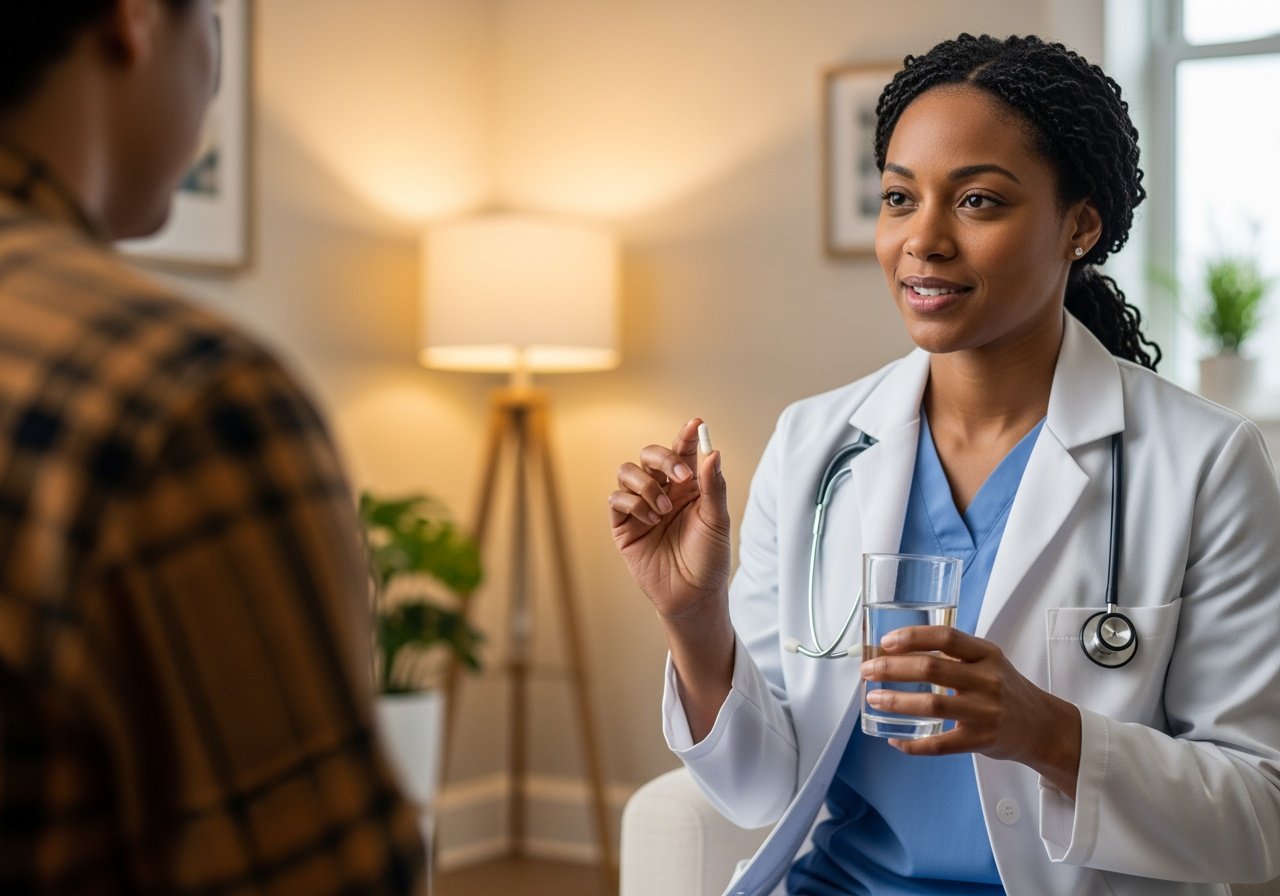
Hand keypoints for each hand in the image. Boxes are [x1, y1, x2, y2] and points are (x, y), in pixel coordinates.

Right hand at [608, 417, 731, 621]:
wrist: (692, 596)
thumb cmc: (709, 559)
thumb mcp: (717, 521)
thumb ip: (713, 487)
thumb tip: (713, 453)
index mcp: (687, 487)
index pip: (683, 452)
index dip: (686, 436)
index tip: (696, 424)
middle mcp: (662, 491)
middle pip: (649, 454)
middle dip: (663, 458)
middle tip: (681, 477)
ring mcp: (640, 506)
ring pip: (628, 472)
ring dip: (646, 486)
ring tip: (663, 511)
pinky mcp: (623, 525)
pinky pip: (617, 499)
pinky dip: (633, 504)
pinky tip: (650, 521)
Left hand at [859, 626, 1081, 795]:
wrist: (1042, 726)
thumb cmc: (1006, 689)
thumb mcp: (989, 661)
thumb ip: (955, 654)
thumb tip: (899, 651)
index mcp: (987, 655)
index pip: (946, 638)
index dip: (912, 637)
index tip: (885, 642)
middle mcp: (987, 680)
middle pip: (932, 669)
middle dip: (892, 669)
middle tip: (868, 671)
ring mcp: (985, 712)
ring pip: (932, 705)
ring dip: (897, 701)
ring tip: (874, 699)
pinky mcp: (981, 741)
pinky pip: (940, 745)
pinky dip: (913, 744)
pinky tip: (895, 740)